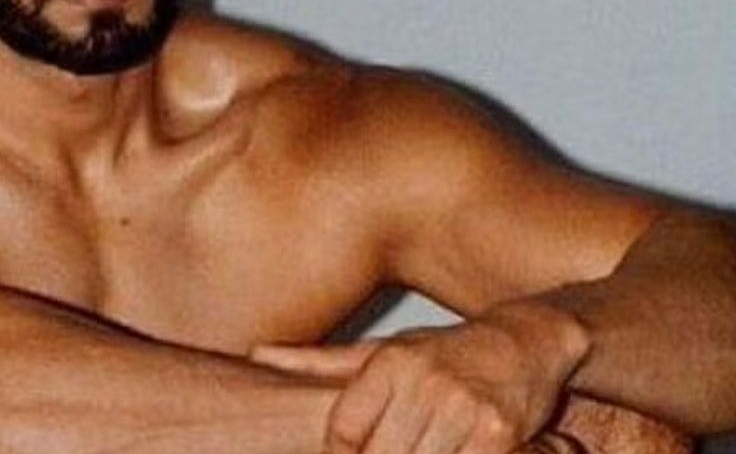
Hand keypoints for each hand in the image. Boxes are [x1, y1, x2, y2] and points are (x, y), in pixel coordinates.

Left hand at [250, 304, 589, 453]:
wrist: (526, 340)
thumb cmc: (445, 351)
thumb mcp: (383, 350)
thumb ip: (320, 362)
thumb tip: (257, 354)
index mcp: (392, 362)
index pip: (345, 430)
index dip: (342, 453)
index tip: (350, 452)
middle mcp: (425, 381)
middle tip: (392, 445)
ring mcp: (463, 409)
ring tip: (424, 444)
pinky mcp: (498, 434)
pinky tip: (449, 450)